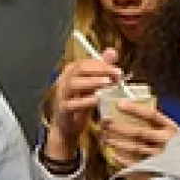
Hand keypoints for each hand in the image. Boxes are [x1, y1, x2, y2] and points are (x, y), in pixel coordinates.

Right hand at [45, 49, 123, 163]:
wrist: (66, 128)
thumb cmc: (80, 104)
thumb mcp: (92, 86)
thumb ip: (101, 69)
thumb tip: (112, 51)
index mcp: (71, 72)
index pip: (86, 62)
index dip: (103, 64)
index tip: (118, 71)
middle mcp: (64, 80)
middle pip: (79, 69)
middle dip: (100, 70)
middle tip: (116, 76)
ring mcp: (62, 95)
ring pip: (73, 84)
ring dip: (92, 82)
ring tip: (108, 83)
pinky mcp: (63, 110)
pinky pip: (72, 104)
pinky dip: (85, 101)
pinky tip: (98, 99)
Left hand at [101, 102, 179, 168]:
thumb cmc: (177, 145)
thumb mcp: (171, 130)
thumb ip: (156, 123)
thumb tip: (132, 112)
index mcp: (171, 127)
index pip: (151, 114)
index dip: (134, 109)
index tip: (118, 104)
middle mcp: (166, 141)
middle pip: (139, 132)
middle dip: (120, 127)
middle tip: (106, 123)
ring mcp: (160, 156)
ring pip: (135, 148)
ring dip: (118, 142)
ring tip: (106, 138)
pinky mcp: (155, 168)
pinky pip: (135, 164)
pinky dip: (122, 160)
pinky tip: (113, 154)